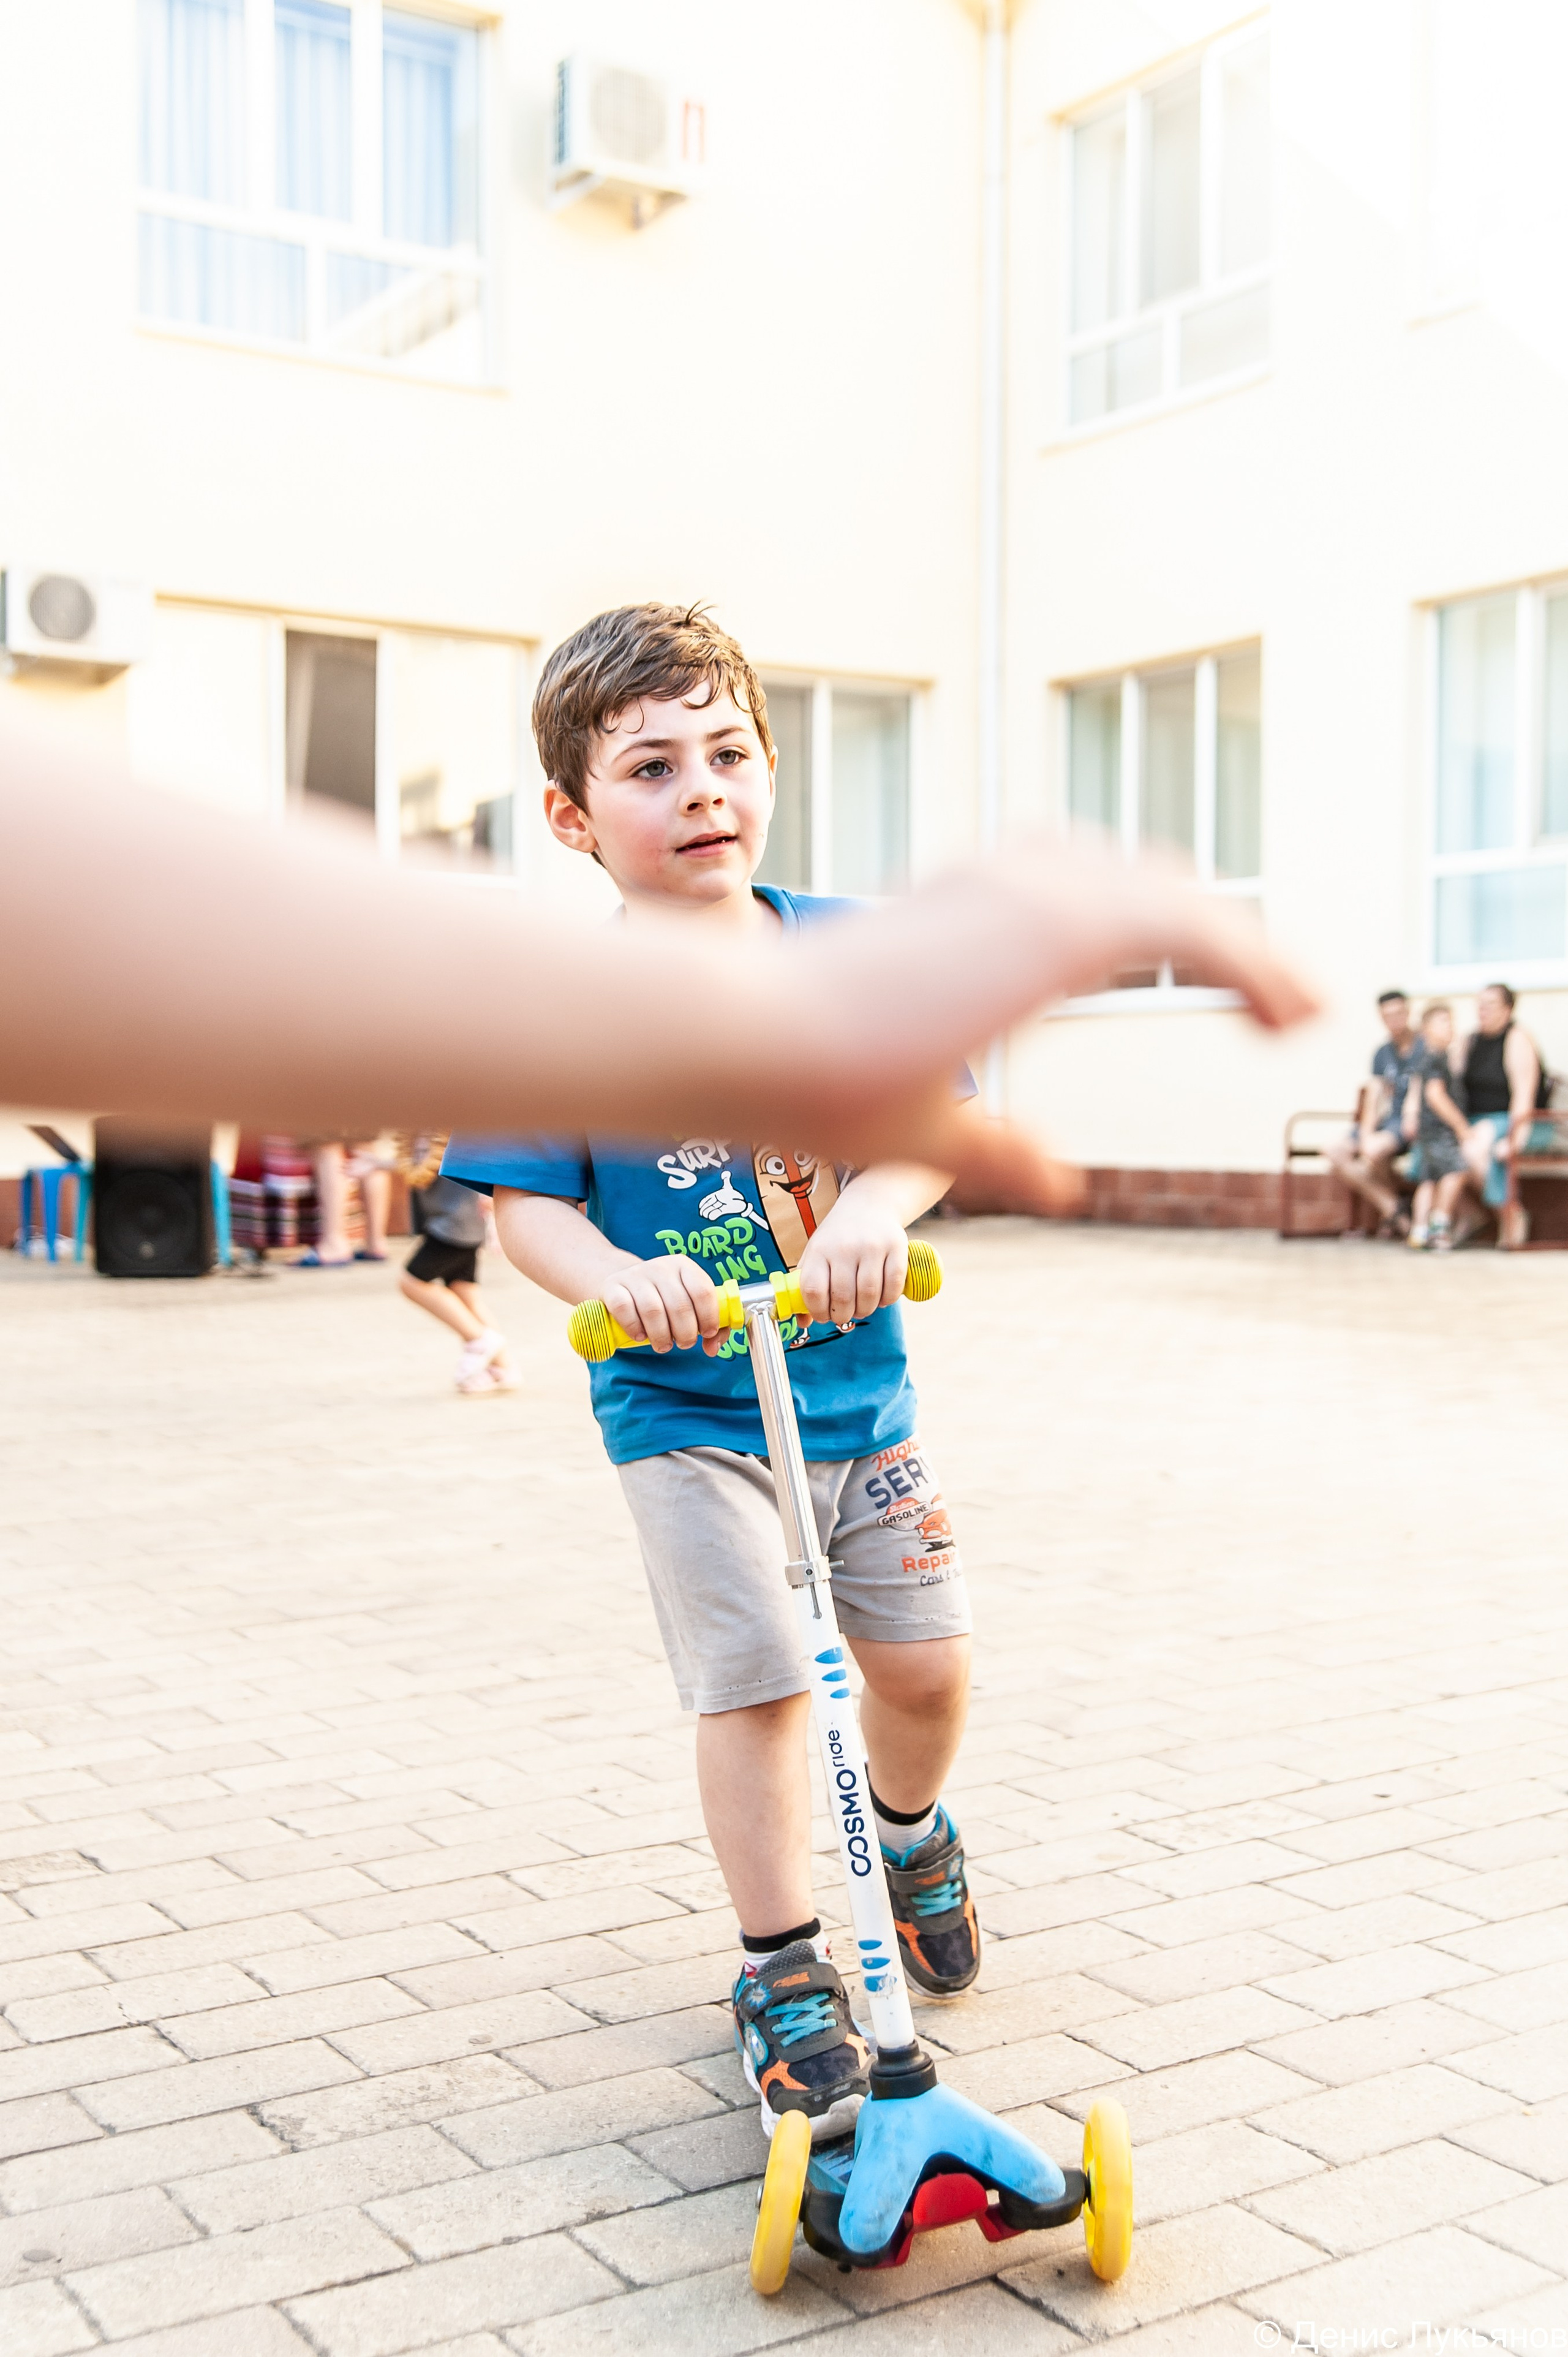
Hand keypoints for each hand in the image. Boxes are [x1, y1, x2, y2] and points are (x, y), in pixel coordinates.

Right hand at [604, 1254, 721, 1354]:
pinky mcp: (613, 1287)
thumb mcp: (689, 1304)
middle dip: (685, 1333)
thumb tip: (712, 1348)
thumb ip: (711, 1327)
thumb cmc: (664, 1300)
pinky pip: (625, 1309)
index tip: (706, 1333)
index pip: (703, 1291)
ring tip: (663, 1345)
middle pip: (679, 1305)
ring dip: (661, 1336)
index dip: (709, 1317)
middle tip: (684, 1343)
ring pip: (653, 1310)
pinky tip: (640, 1336)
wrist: (624, 1284)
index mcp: (684, 1266)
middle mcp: (660, 1267)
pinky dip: (635, 1328)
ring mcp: (635, 1275)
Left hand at [796, 1188, 908, 1325]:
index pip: (813, 1290)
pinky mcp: (896, 1246)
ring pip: (869, 1295)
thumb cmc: (838, 1238)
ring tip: (862, 1308)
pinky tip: (881, 1299)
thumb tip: (803, 1323)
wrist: (869, 1205)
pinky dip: (888, 1300)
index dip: (817, 1311)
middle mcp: (845, 1247)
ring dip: (865, 1310)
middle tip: (844, 1316)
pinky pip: (893, 1285)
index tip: (823, 1316)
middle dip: (843, 1316)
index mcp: (820, 1249)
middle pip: (843, 1297)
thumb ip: (806, 1287)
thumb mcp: (816, 1254)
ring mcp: (872, 1246)